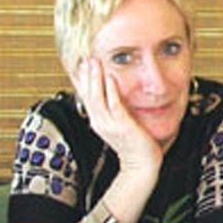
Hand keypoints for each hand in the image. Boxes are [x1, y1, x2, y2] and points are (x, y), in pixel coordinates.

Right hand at [74, 58, 161, 177]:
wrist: (141, 164)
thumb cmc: (134, 144)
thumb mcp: (118, 123)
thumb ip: (113, 109)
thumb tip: (111, 95)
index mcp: (98, 121)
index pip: (86, 97)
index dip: (82, 80)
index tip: (81, 64)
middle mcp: (100, 122)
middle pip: (88, 94)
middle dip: (86, 75)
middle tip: (85, 57)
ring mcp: (110, 124)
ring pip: (97, 98)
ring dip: (95, 78)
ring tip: (93, 62)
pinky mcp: (123, 125)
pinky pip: (115, 105)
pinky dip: (111, 90)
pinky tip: (110, 77)